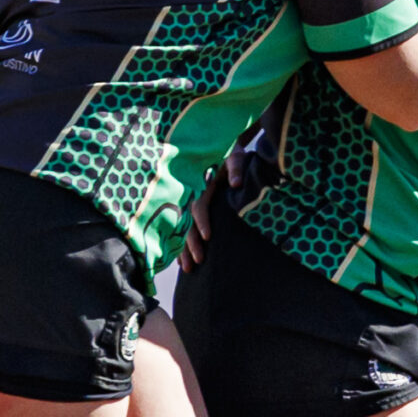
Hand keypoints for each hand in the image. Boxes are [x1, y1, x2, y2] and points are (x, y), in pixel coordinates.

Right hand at [177, 148, 249, 270]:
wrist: (216, 148)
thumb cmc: (229, 153)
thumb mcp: (234, 156)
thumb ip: (236, 167)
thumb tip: (237, 184)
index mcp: (199, 183)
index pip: (198, 206)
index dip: (202, 221)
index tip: (207, 237)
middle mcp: (189, 195)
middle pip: (186, 222)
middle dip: (190, 243)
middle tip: (199, 262)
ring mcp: (186, 203)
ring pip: (180, 229)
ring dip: (183, 249)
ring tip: (188, 268)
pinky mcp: (186, 208)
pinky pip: (180, 230)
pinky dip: (180, 245)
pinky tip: (181, 261)